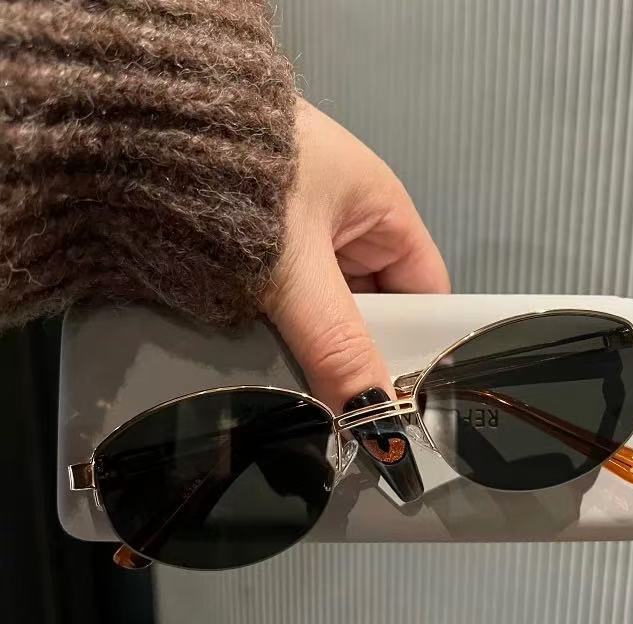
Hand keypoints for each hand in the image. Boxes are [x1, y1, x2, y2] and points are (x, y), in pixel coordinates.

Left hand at [263, 99, 449, 411]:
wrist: (140, 131)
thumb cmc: (241, 179)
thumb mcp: (296, 268)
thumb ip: (336, 344)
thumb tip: (374, 418)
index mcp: (383, 212)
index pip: (427, 291)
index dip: (424, 343)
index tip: (409, 398)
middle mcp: (350, 227)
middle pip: (378, 310)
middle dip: (364, 356)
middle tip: (358, 415)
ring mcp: (306, 242)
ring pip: (332, 314)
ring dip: (322, 350)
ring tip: (319, 400)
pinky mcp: (266, 254)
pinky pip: (294, 308)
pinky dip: (289, 337)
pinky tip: (284, 372)